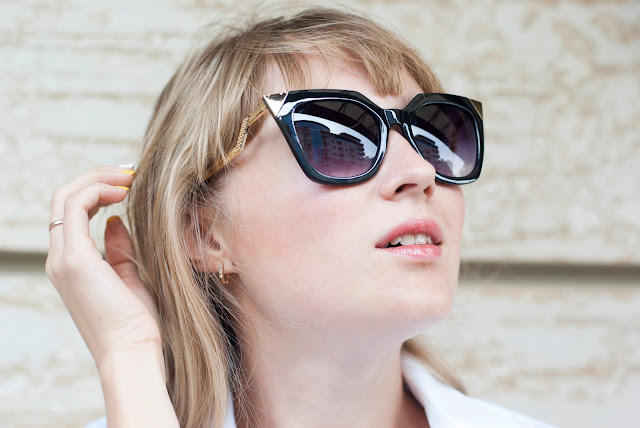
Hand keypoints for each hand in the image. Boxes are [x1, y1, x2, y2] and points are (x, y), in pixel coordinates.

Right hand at [46, 166, 162, 370]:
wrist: (131, 352)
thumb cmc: (135, 323)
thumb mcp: (128, 277)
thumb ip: (117, 249)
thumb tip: (114, 221)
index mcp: (71, 264)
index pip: (71, 213)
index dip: (98, 190)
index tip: (130, 183)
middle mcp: (59, 259)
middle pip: (63, 199)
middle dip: (96, 177)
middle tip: (129, 171)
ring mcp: (62, 259)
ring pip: (65, 197)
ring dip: (97, 179)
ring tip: (129, 176)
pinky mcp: (74, 259)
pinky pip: (74, 207)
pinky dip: (96, 191)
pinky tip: (123, 191)